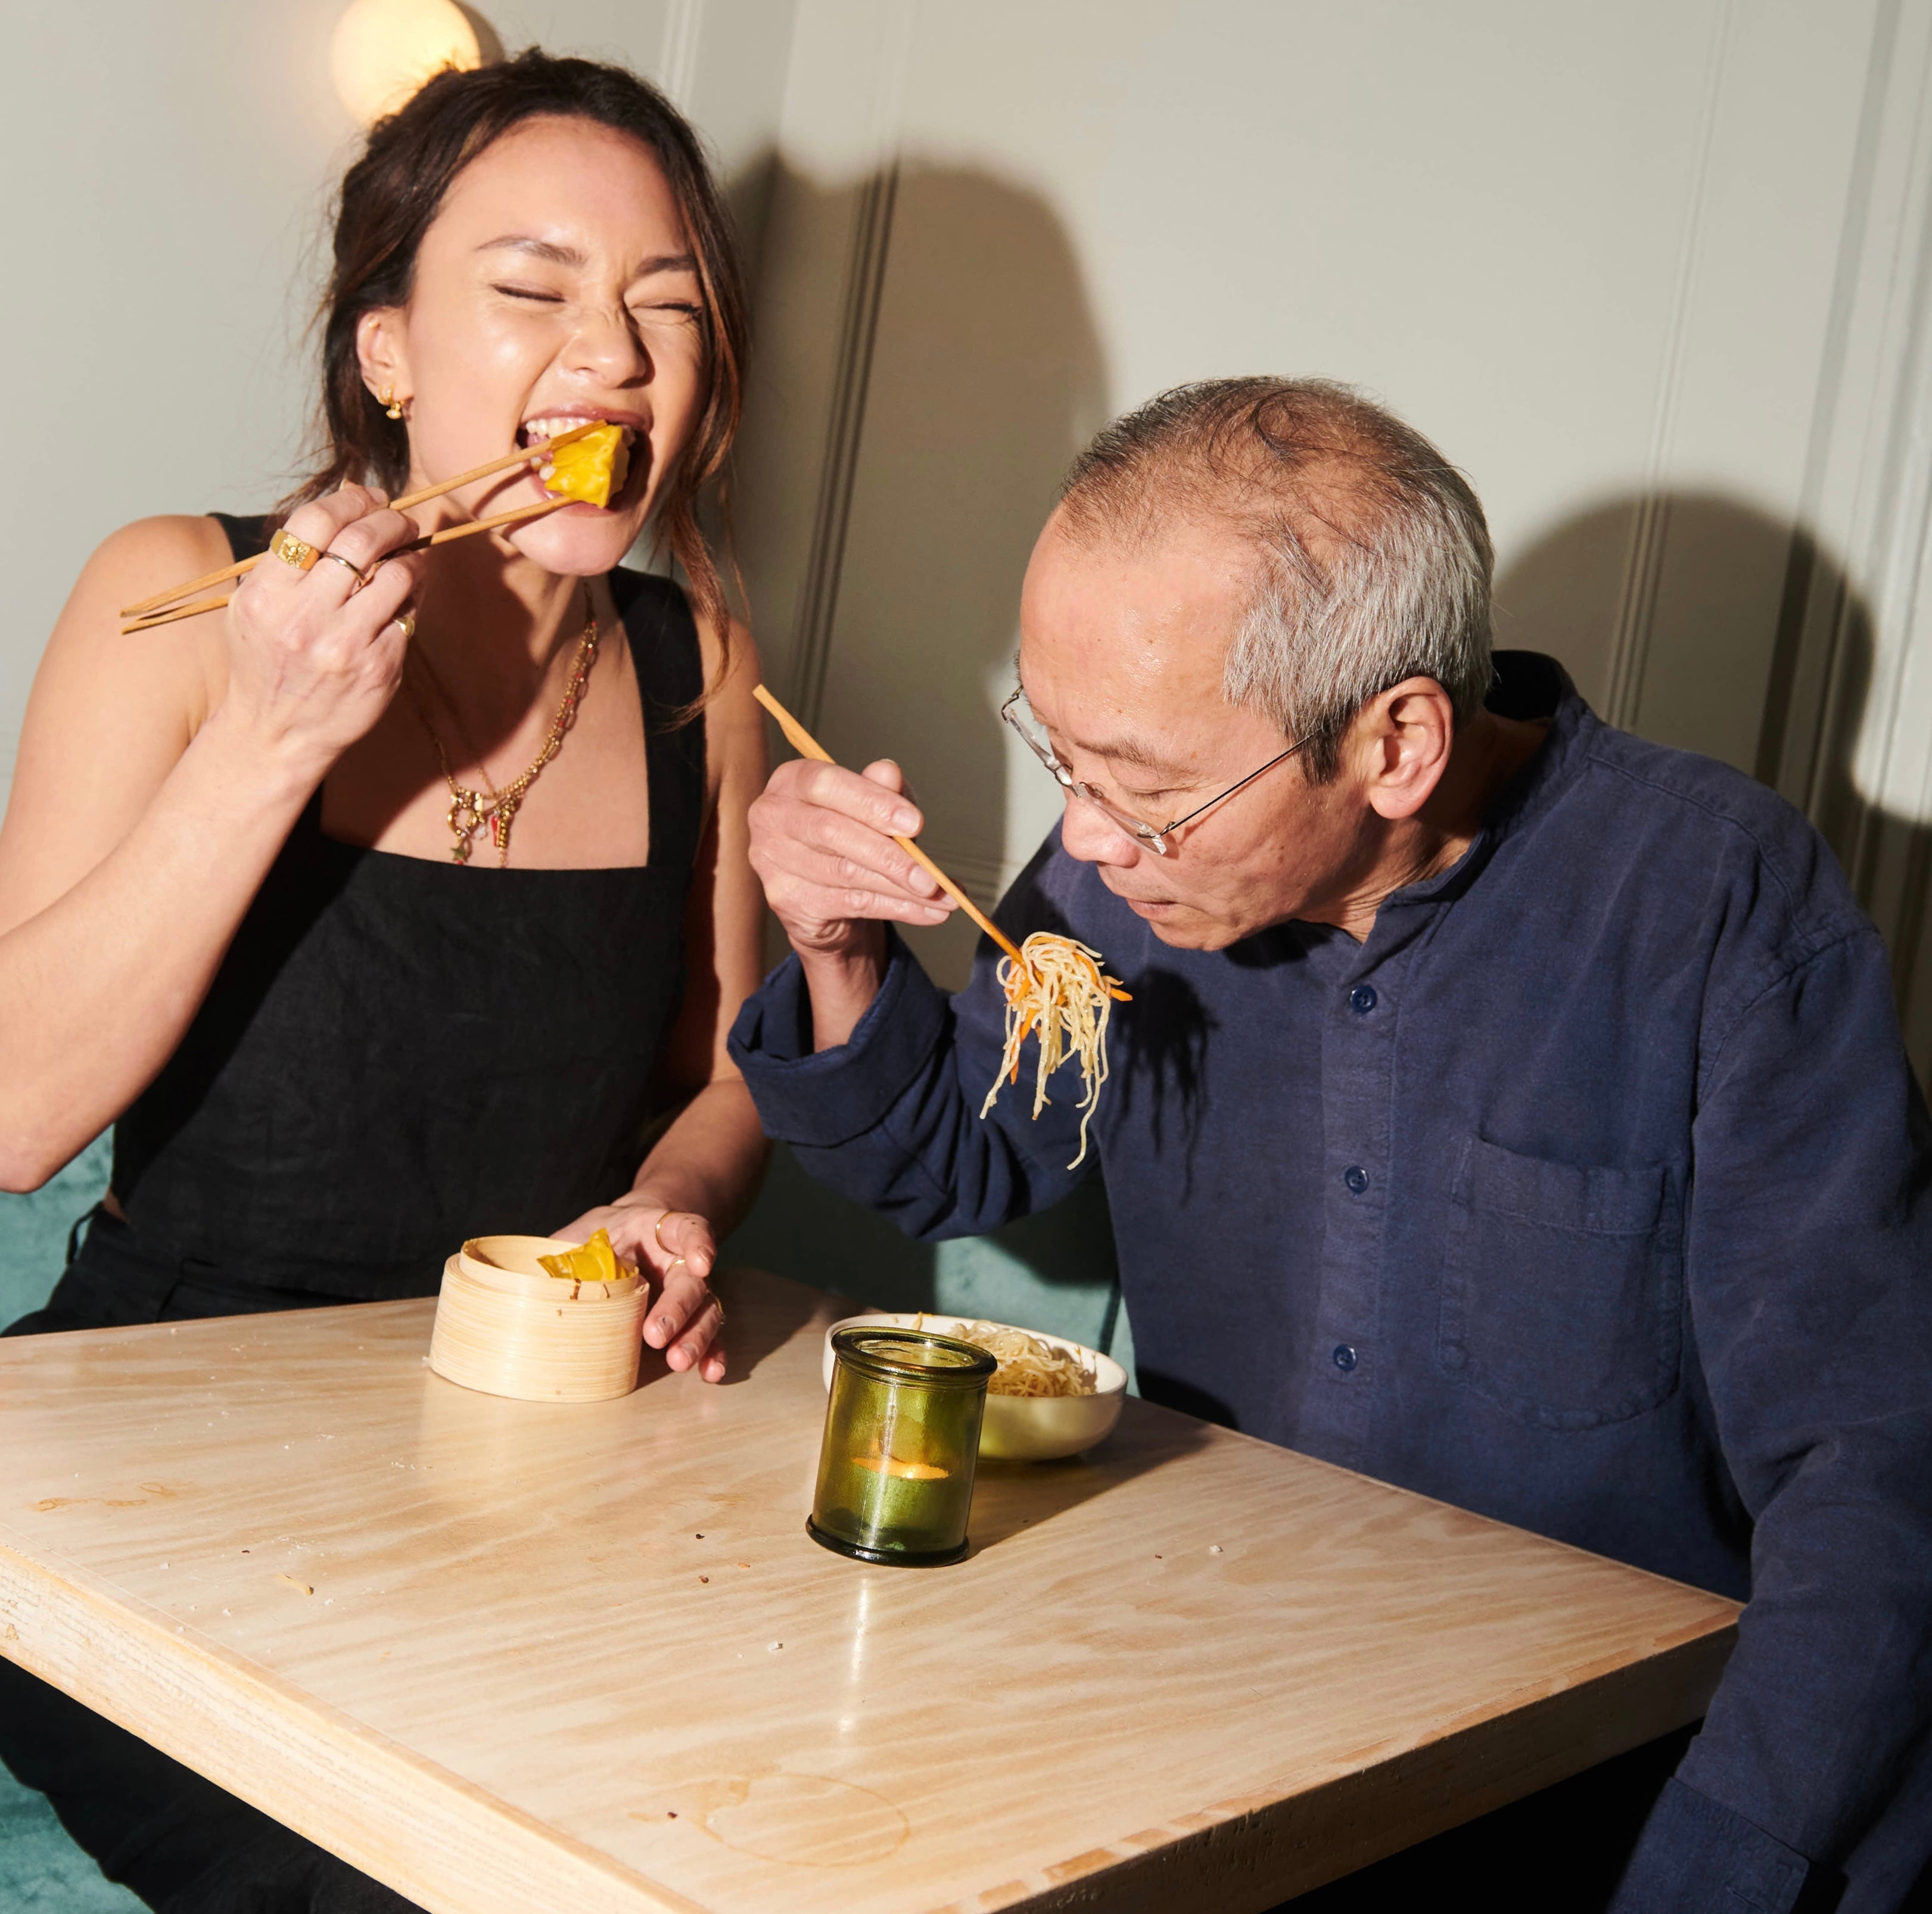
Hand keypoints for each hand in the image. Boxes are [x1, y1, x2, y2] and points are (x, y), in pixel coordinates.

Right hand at [219, 485, 425, 778]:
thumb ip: (291, 559)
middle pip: (361, 541)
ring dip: (411, 555)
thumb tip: (348, 503)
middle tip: (402, 520)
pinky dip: (415, 593)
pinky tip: (410, 590)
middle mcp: (303, 619)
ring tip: (410, 553)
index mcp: (266, 594)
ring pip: (397, 575)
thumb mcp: (255, 606)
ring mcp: (345, 646)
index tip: (371, 497)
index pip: (315, 521)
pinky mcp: (379, 668)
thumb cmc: (265, 661)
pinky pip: (409, 615)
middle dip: (390, 519)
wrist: (275, 735)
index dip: (351, 499)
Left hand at [558, 1198, 726, 1381]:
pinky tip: (710, 1373)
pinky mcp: (691, 1318)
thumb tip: (527, 1278)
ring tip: (679, 1362)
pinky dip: (713, 1354)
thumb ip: (563, 1250)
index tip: (700, 1262)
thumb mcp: (581, 1232)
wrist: (627, 1233)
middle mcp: (682, 1261)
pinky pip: (710, 1336)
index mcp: (660, 1230)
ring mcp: (690, 1291)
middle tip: (656, 1335)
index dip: (698, 1243)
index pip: (688, 1228)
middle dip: (678, 1309)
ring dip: (697, 1338)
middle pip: (693, 1283)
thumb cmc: (603, 1235)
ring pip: (706, 1311)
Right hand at [747, 757, 955, 961]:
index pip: (825, 784)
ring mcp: (772, 861)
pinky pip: (850, 903)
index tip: (915, 823)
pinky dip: (897, 909)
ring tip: (941, 896)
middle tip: (931, 876)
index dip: (871, 802)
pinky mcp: (786, 899)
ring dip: (901, 889)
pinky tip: (929, 912)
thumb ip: (881, 790)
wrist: (826, 892)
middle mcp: (771, 817)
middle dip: (889, 855)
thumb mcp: (873, 806)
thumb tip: (889, 773)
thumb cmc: (851, 834)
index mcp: (792, 781)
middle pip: (832, 833)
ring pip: (845, 874)